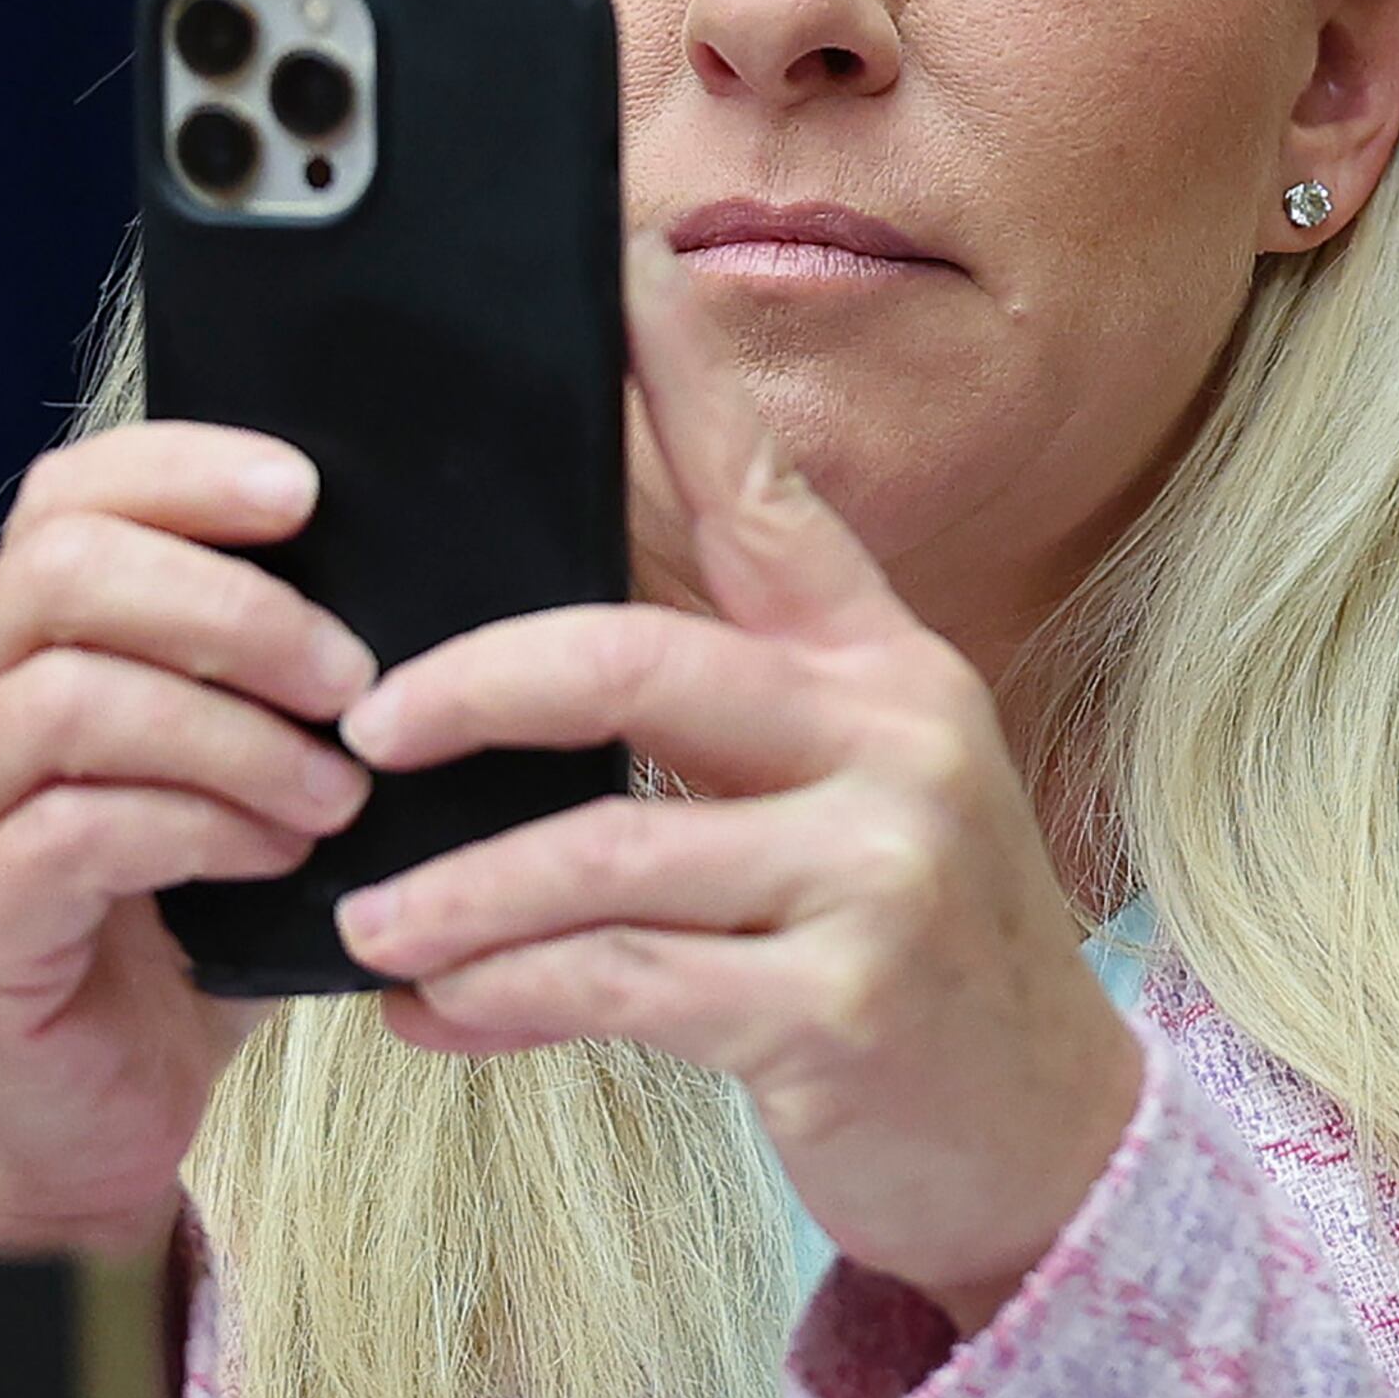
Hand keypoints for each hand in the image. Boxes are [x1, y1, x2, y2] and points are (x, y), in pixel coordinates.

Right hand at [0, 425, 377, 1260]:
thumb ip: (273, 674)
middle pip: (57, 572)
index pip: (67, 494)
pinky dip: (200, 827)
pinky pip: (73, 832)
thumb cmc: (185, 924)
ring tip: (335, 792)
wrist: (94, 1115)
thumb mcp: (239, 769)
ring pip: (67, 699)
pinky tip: (279, 856)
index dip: (183, 471)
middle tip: (351, 679)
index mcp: (9, 641)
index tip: (309, 492)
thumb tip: (412, 577)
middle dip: (230, 608)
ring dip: (231, 733)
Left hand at [331, 239, 1142, 1332]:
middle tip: (358, 723)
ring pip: (603, 850)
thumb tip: (517, 622)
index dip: (676, 365)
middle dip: (471, 683)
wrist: (1040, 1139)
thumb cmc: (896, 946)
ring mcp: (876, 870)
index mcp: (874, 658)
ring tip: (368, 920)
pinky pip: (619, 985)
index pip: (759, 482)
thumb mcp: (838, 790)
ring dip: (457, 892)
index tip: (601, 258)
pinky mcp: (839, 1008)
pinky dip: (498, 1001)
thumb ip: (712, 699)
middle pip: (633, 660)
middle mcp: (890, 734)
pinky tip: (432, 1016)